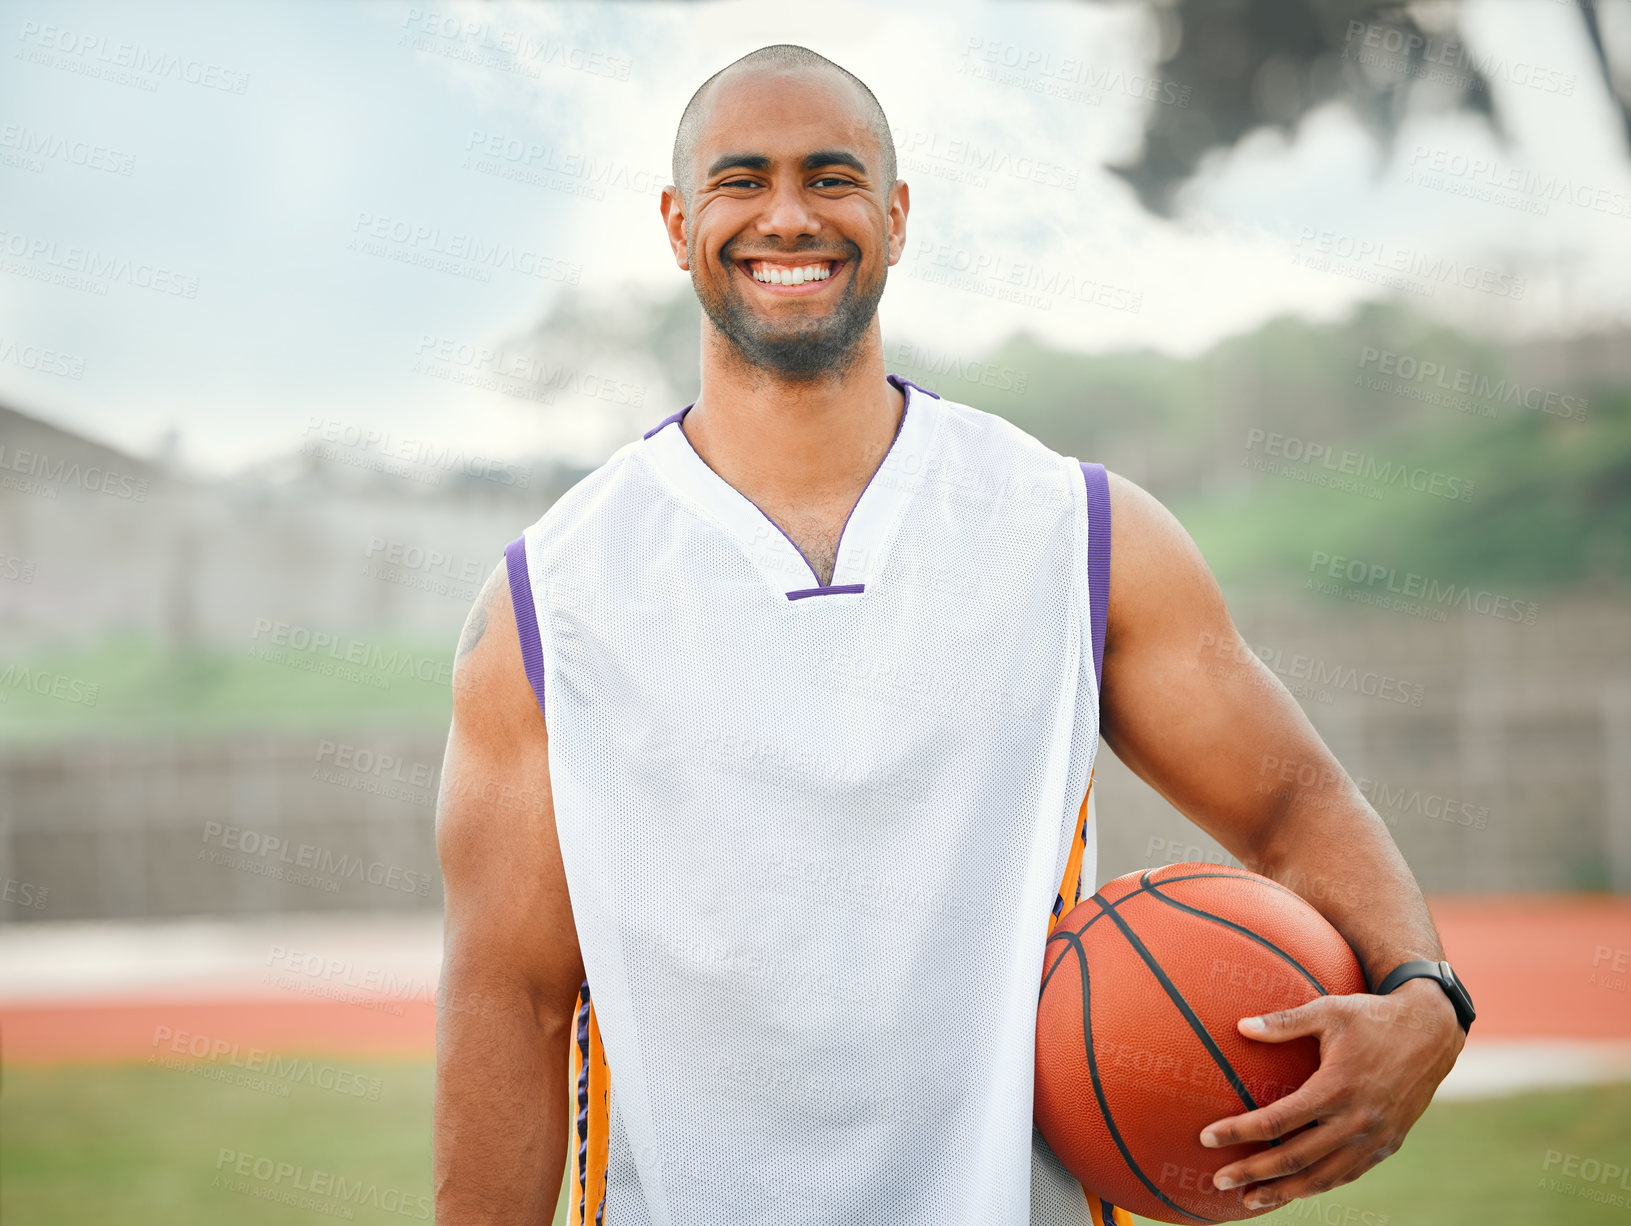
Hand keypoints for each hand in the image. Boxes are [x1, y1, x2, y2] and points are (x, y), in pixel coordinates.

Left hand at [1197, 978, 1465, 1210]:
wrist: (1432, 1033)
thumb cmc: (1372, 1017)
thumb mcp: (1328, 1011)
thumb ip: (1283, 1022)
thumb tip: (1240, 1026)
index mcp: (1336, 1088)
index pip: (1277, 1120)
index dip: (1238, 1132)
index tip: (1207, 1138)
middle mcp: (1356, 1121)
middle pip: (1294, 1158)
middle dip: (1253, 1173)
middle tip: (1218, 1180)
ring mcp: (1374, 1139)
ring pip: (1322, 1177)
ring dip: (1284, 1192)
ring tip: (1250, 1199)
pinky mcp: (1388, 1146)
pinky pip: (1347, 1174)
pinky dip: (1318, 1185)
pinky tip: (1294, 1189)